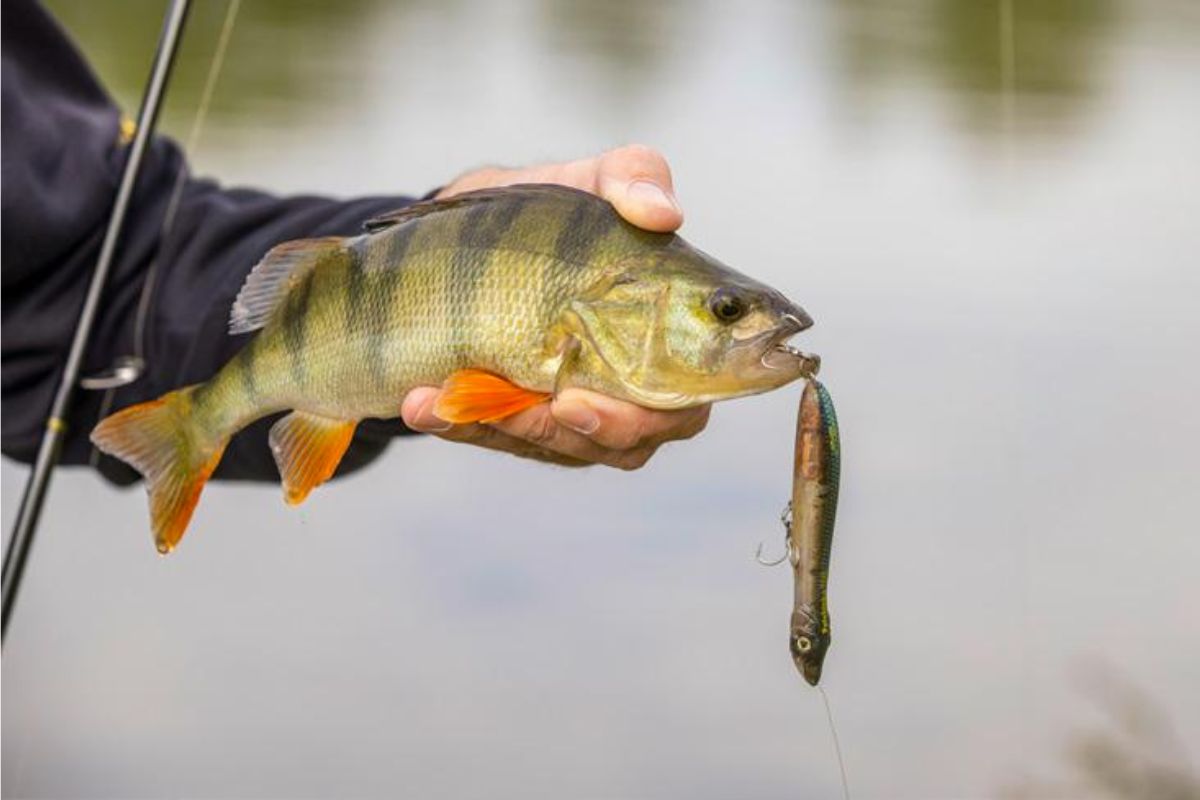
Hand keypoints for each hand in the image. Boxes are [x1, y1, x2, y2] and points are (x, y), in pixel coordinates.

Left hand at [401, 145, 709, 468]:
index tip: (575, 398)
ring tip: (441, 395)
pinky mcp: (518, 425)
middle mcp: (630, 394)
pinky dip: (456, 423)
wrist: (465, 237)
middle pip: (623, 447)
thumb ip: (633, 177)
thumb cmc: (550, 218)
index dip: (641, 418)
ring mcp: (573, 417)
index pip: (681, 410)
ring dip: (500, 426)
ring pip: (552, 447)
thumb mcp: (587, 182)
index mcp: (667, 348)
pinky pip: (493, 439)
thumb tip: (664, 212)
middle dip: (568, 433)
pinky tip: (417, 402)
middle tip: (533, 405)